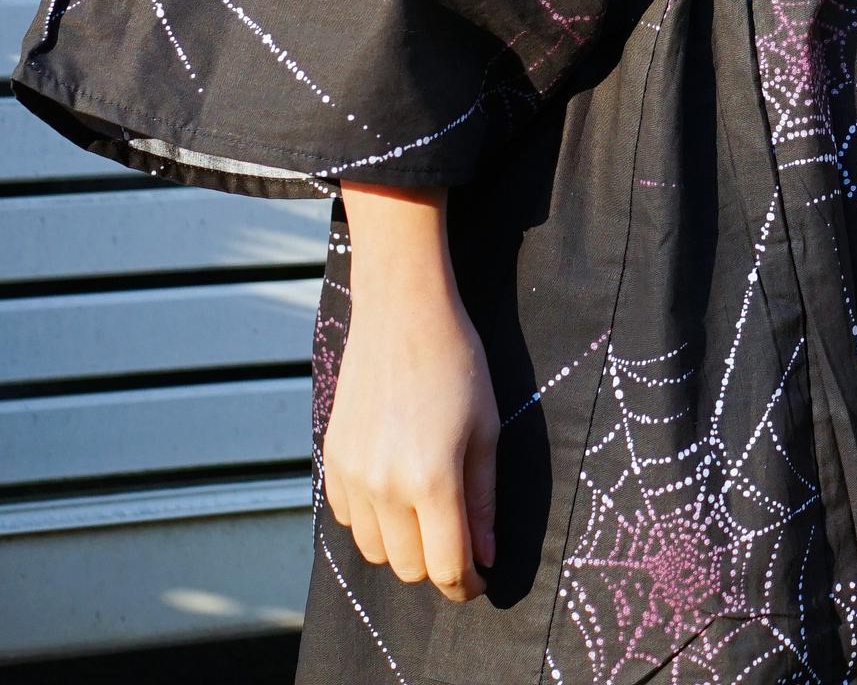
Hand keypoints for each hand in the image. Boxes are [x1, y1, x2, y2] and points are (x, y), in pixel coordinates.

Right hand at [324, 187, 496, 604]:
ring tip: (426, 513)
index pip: (446, 566)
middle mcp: (384, 486)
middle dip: (437, 565)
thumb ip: (483, 499)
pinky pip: (348, 520)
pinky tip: (393, 490)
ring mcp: (352, 475)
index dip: (467, 584)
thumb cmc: (456, 361)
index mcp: (431, 479)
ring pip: (374, 551)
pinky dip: (372, 521)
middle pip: (408, 568)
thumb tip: (484, 556)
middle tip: (458, 541)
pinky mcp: (331, 460)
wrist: (401, 311)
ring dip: (402, 547)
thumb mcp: (486, 427)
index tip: (480, 579)